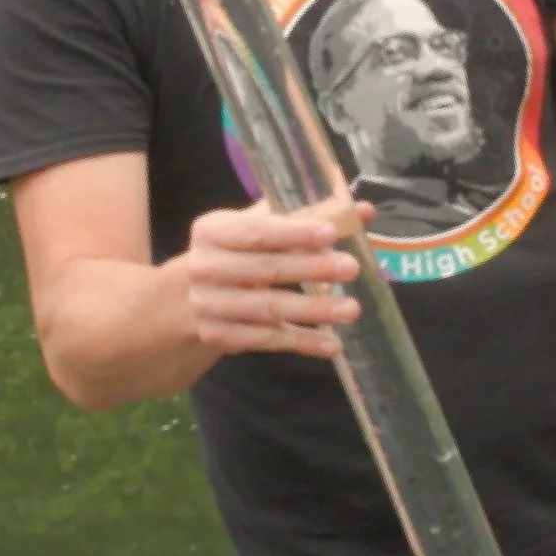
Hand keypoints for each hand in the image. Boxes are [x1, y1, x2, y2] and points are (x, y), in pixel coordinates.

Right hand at [182, 198, 371, 358]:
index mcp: (211, 230)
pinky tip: (332, 344)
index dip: (295, 233)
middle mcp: (204, 267)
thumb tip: (362, 211)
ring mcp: (208, 305)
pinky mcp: (219, 336)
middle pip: (265, 270)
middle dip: (311, 269)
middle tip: (351, 268)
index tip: (331, 234)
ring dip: (313, 310)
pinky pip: (267, 341)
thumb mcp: (260, 226)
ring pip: (268, 309)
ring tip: (352, 309)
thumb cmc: (238, 252)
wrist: (192, 295)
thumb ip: (307, 216)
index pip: (257, 231)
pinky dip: (302, 343)